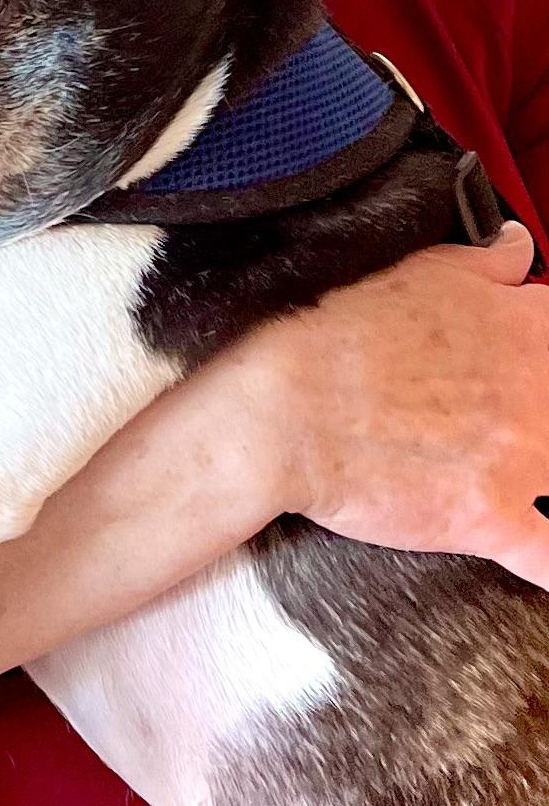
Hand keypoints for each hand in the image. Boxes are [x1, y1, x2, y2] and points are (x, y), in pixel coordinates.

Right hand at [248, 222, 548, 587]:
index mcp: (533, 327)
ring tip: (498, 480)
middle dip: (537, 429)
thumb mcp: (419, 272)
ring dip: (541, 487)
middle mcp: (545, 388)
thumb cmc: (336, 337)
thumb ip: (486, 264)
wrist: (283, 406)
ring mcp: (534, 457)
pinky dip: (540, 556)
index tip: (523, 391)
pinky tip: (517, 546)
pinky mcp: (507, 520)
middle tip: (492, 436)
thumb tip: (514, 249)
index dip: (542, 372)